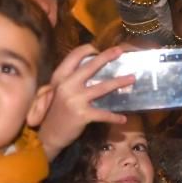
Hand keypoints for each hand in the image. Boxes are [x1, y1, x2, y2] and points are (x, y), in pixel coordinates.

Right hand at [35, 44, 133, 160]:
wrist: (49, 135)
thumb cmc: (55, 112)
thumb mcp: (58, 91)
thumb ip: (71, 80)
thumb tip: (91, 68)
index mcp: (60, 77)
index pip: (74, 56)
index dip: (87, 49)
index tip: (98, 48)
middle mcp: (67, 85)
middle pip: (90, 66)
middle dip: (107, 56)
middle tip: (120, 51)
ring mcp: (75, 99)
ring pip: (102, 87)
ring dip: (119, 82)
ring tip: (132, 78)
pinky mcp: (82, 114)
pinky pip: (103, 114)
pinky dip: (114, 117)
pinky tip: (123, 118)